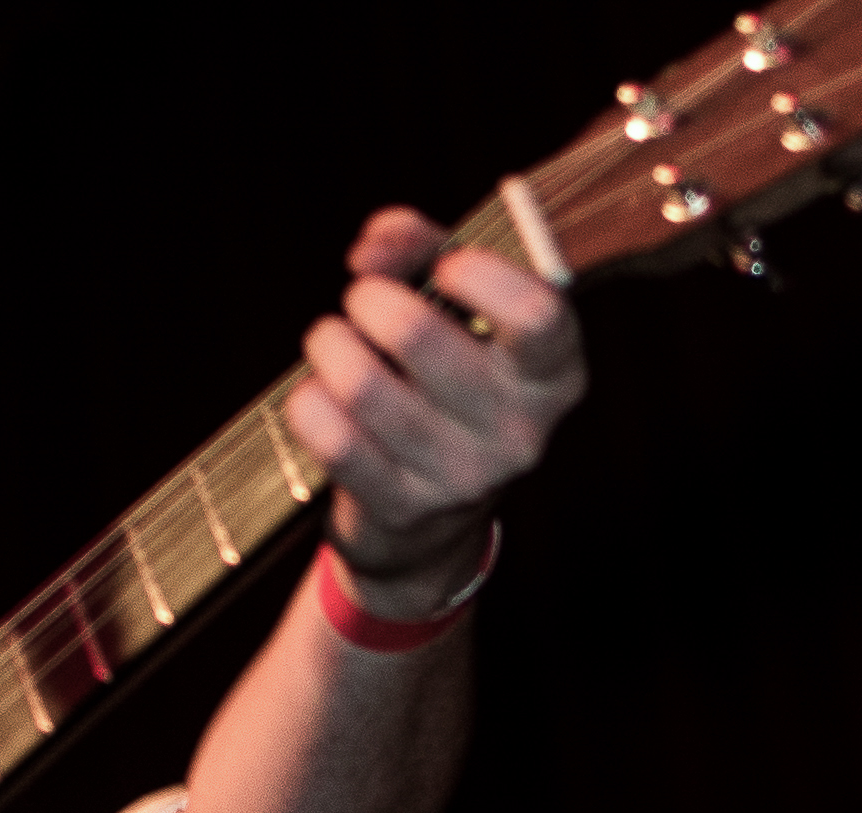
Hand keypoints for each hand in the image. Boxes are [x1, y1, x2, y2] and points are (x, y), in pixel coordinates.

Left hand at [288, 207, 587, 613]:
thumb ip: (418, 246)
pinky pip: (332, 437)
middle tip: (363, 304)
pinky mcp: (404, 509)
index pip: (535, 314)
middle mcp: (520, 431)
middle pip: (416, 333)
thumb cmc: (443, 376)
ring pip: (361, 383)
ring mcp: (463, 477)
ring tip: (334, 346)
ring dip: (329, 347)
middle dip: (369, 299)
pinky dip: (309, 403)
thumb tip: (369, 255)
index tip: (444, 269)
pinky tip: (320, 397)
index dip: (478, 274)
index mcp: (553, 373)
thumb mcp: (452, 302)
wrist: (430, 516)